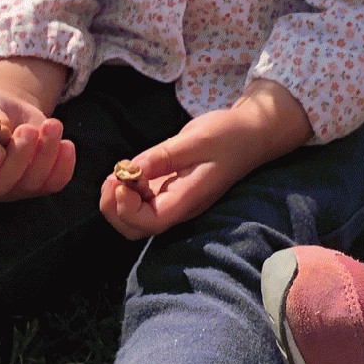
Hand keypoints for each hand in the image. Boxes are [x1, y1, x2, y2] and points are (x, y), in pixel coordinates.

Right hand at [0, 59, 73, 200]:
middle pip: (1, 185)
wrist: (6, 112)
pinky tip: (66, 143)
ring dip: (45, 153)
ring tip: (51, 125)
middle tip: (26, 129)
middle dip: (19, 156)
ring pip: (32, 183)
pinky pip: (55, 183)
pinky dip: (64, 165)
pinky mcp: (39, 182)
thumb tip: (0, 130)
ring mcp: (13, 188)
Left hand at [101, 81, 311, 239]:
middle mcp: (179, 206)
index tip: (124, 180)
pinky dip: (124, 191)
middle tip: (114, 177)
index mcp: (189, 198)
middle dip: (114, 209)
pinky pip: (139, 203)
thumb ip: (162, 156)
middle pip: (136, 229)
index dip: (128, 209)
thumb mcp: (196, 139)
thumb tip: (130, 169)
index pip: (151, 222)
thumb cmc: (228, 135)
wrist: (250, 133)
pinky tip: (128, 170)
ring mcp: (172, 200)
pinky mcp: (167, 190)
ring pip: (134, 219)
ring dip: (115, 202)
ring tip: (118, 173)